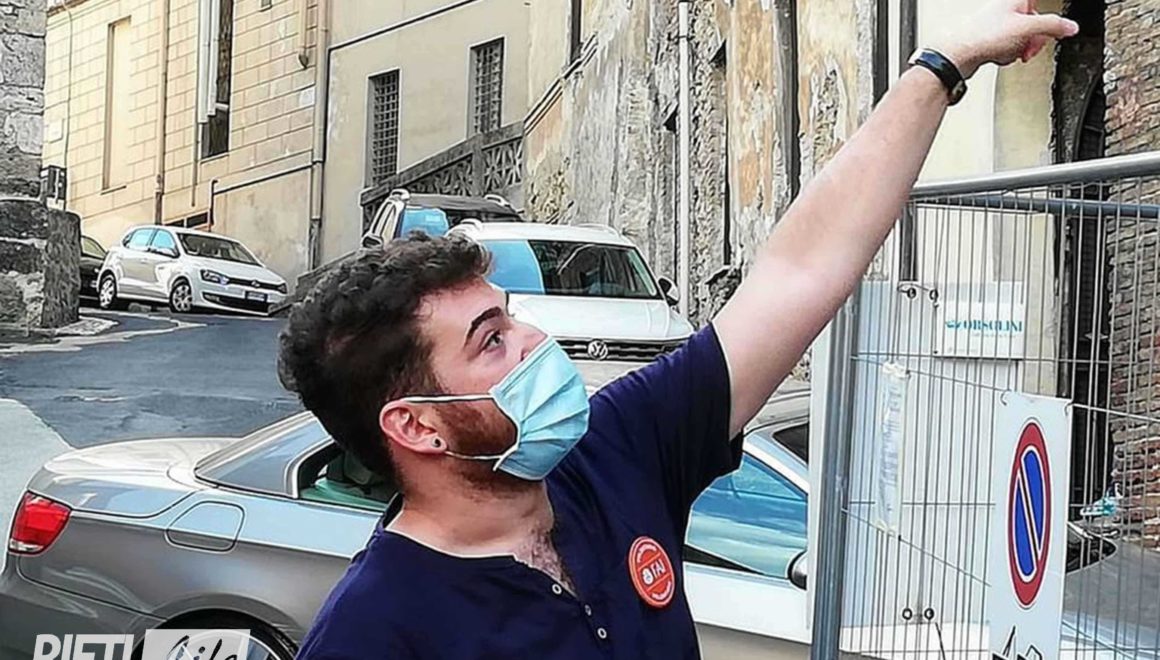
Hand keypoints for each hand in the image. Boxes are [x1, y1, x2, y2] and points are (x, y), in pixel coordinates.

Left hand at [933, 0, 1078, 78]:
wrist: (957, 56)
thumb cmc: (983, 36)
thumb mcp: (1027, 28)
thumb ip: (1053, 26)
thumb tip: (1070, 27)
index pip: (1040, 5)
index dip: (1048, 20)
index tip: (1055, 29)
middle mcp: (1005, 8)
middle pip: (1033, 22)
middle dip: (1033, 38)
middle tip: (1028, 47)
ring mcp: (996, 25)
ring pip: (1021, 37)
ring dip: (1018, 48)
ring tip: (1007, 51)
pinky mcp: (989, 41)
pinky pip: (1007, 48)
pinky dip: (1006, 54)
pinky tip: (998, 56)